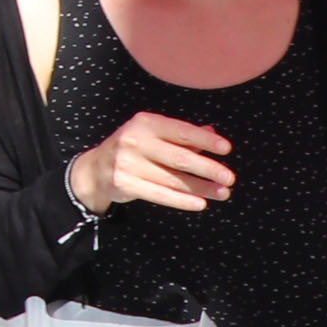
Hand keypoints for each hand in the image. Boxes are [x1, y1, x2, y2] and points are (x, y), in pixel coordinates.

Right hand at [69, 111, 234, 215]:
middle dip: (208, 168)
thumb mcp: (152, 135)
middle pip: (179, 157)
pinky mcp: (125, 183)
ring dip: (201, 188)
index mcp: (145, 123)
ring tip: (222, 193)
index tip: (226, 148)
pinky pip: (160, 194)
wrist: (96, 169)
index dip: (205, 140)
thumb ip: (181, 135)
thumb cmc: (132, 149)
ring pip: (173, 179)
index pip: (180, 131)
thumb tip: (212, 132)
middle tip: (230, 178)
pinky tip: (200, 203)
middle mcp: (135, 140)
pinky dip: (182, 200)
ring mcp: (128, 163)